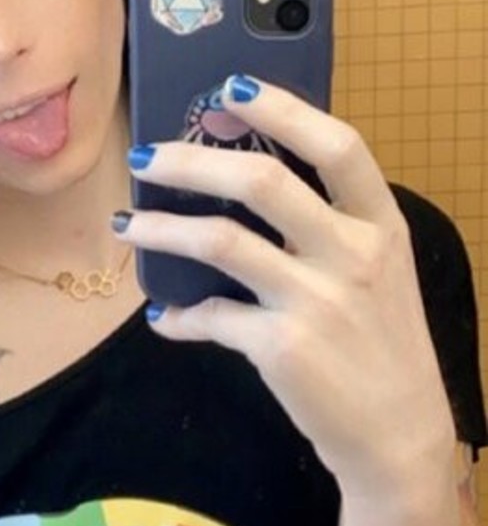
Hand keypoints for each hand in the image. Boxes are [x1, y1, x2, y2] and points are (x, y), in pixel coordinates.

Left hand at [121, 76, 455, 498]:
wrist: (398, 437)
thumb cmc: (380, 349)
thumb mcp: (380, 276)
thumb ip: (332, 230)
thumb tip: (249, 186)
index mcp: (380, 226)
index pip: (338, 146)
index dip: (283, 109)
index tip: (231, 88)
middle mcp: (352, 255)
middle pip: (261, 183)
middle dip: (191, 161)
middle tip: (145, 156)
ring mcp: (316, 301)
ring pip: (220, 242)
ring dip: (162, 230)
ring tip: (127, 225)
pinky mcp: (282, 348)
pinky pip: (212, 317)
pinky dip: (180, 318)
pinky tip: (165, 319)